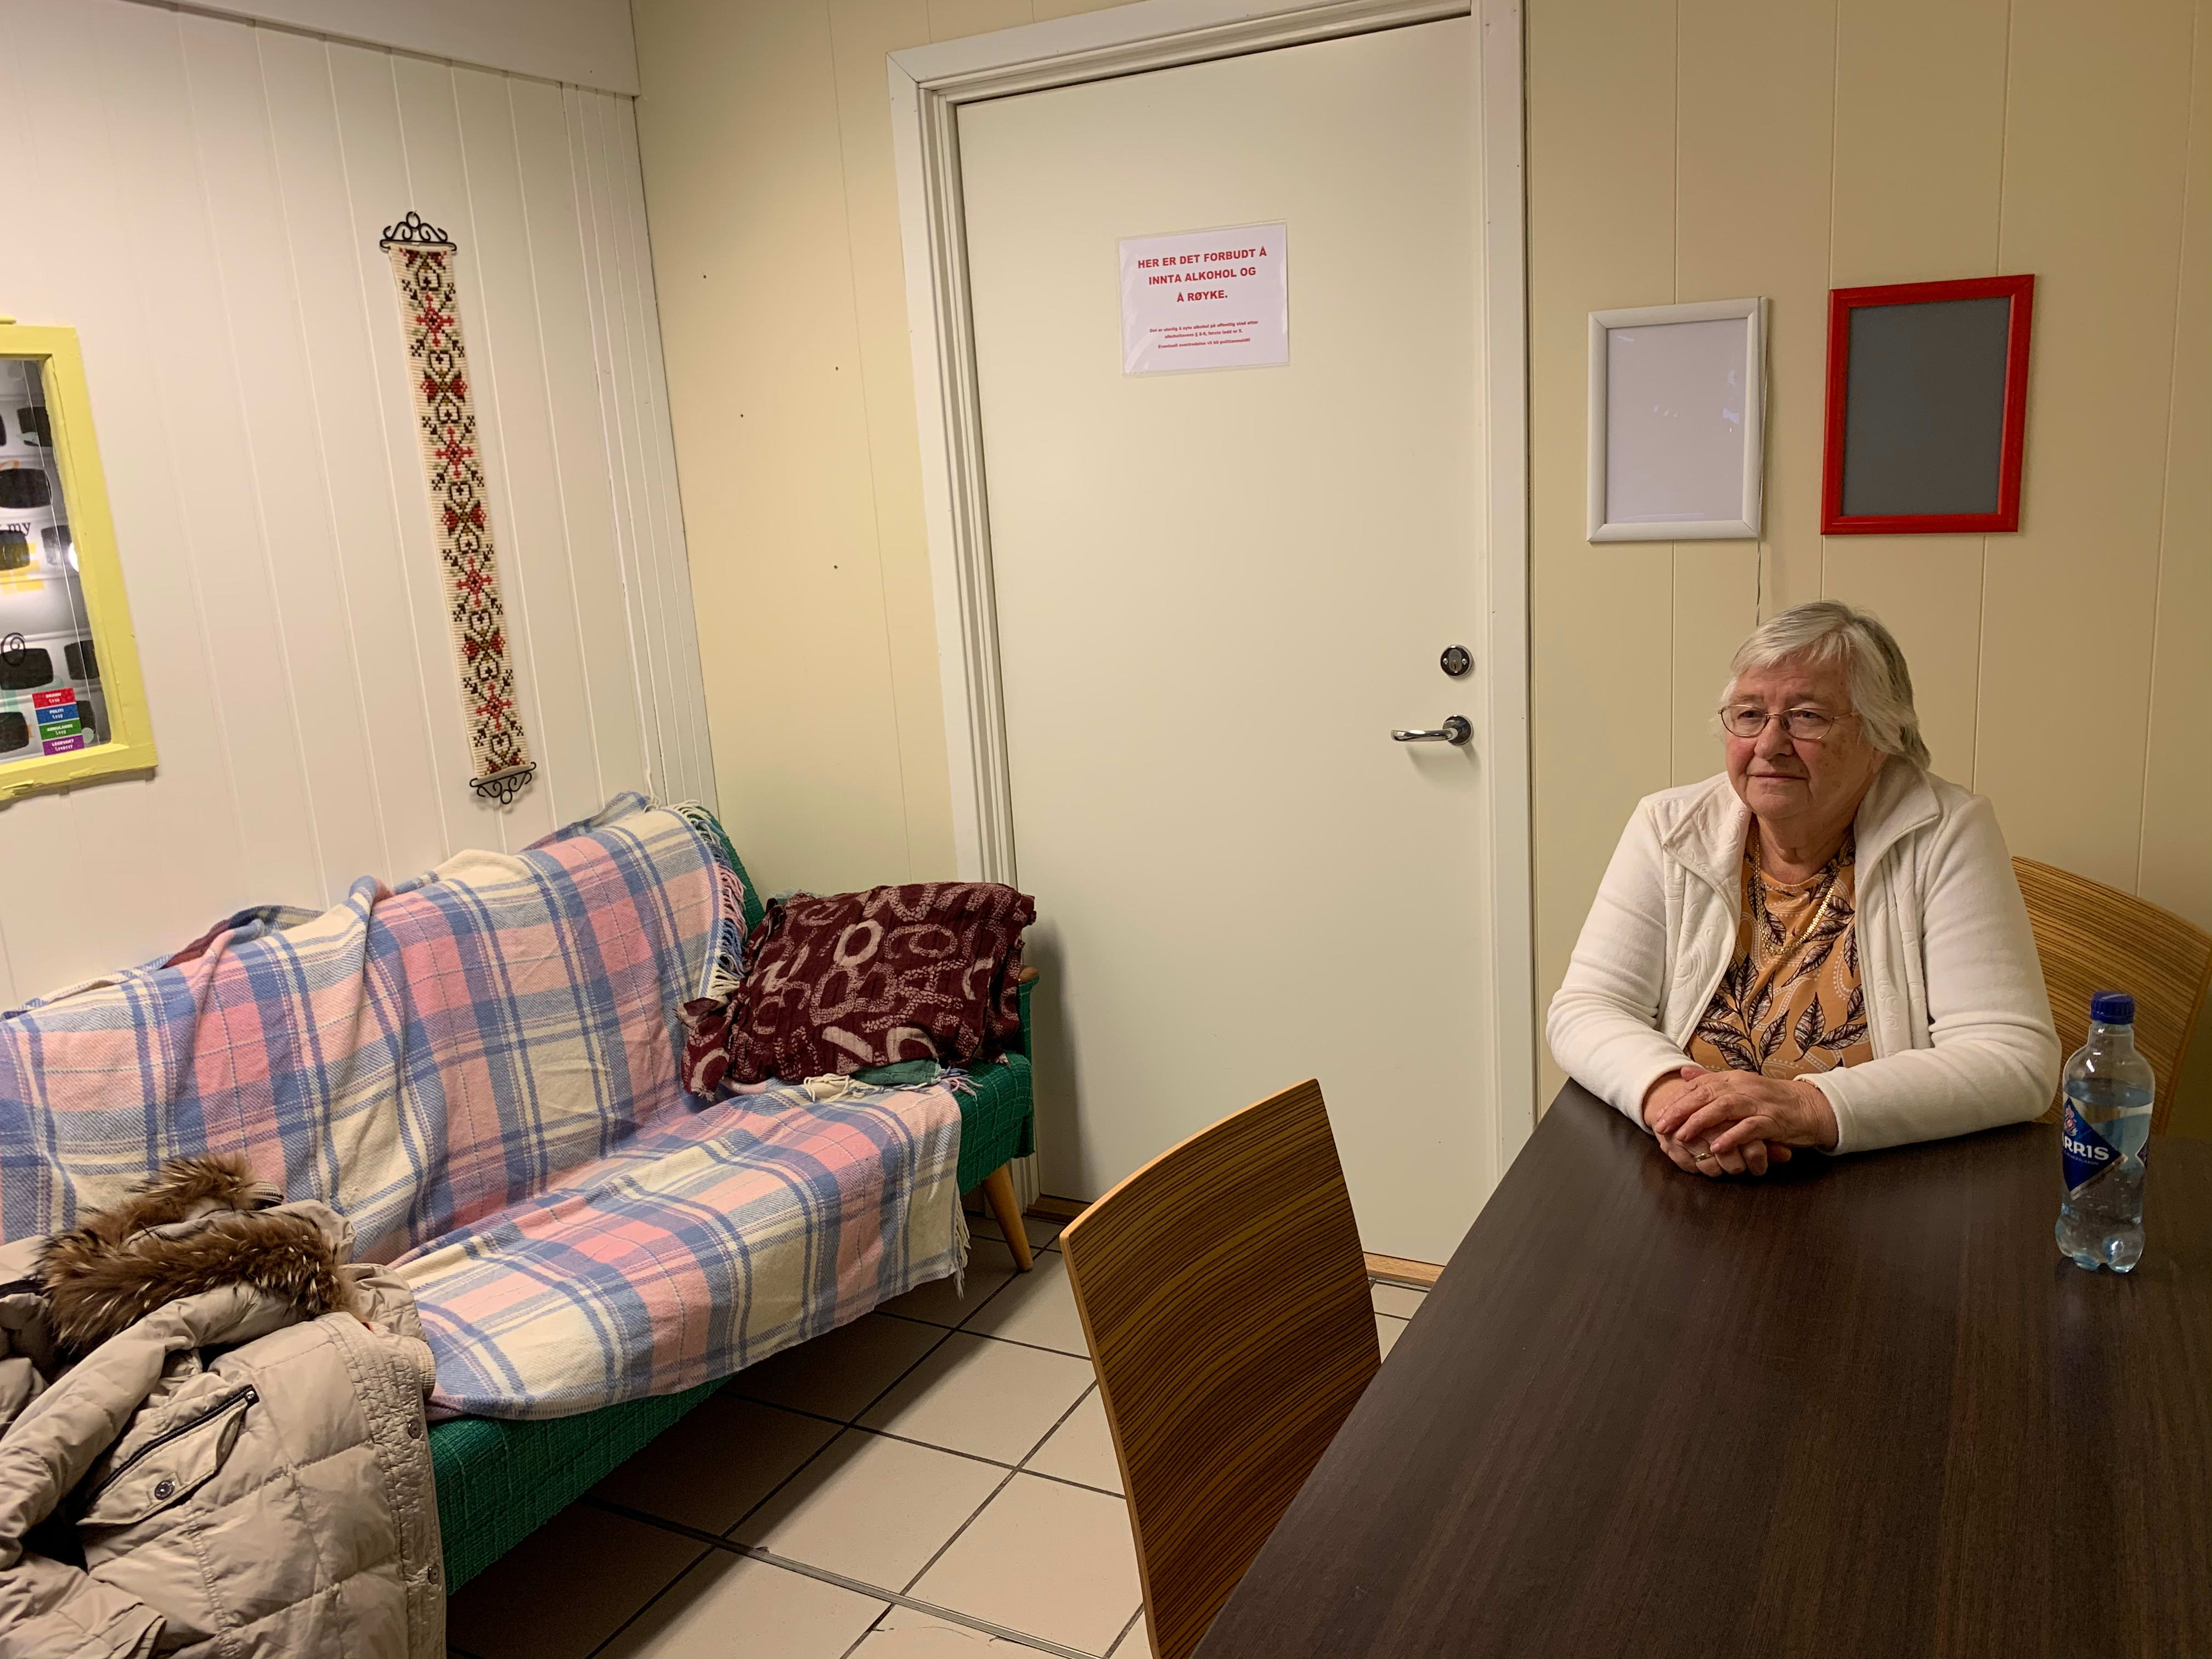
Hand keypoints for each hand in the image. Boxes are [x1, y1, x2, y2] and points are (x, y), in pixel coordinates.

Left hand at [1647, 1065, 1838, 1163]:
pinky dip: (1732, 1136)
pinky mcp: (1773, 1120)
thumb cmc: (1770, 1101)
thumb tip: (1684, 1073)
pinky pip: (1750, 1128)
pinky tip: (1717, 1147)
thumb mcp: (1739, 1087)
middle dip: (1681, 1111)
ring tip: (1682, 1136)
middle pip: (1706, 1095)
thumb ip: (1712, 1081)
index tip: (1658, 1115)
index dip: (1677, 1100)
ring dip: (1700, 1122)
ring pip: (1724, 1108)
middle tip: (1661, 1126)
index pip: (1698, 1085)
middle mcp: (1743, 1086)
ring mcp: (1759, 1102)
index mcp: (1733, 1078)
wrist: (1810, 1107)